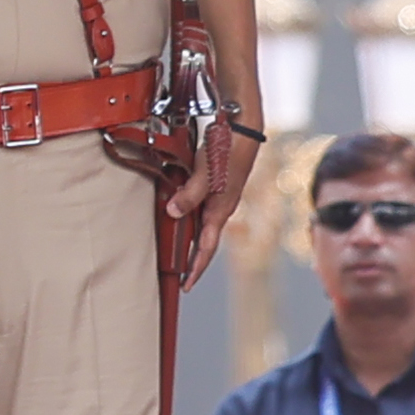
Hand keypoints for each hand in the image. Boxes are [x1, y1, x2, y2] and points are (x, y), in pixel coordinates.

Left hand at [171, 133, 250, 289]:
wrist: (241, 129)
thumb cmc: (226, 150)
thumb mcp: (205, 174)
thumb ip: (189, 194)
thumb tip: (173, 213)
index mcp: (220, 209)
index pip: (206, 247)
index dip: (196, 267)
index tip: (187, 285)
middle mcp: (220, 207)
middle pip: (204, 241)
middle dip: (193, 261)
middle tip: (180, 278)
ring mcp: (218, 197)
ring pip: (201, 225)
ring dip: (189, 240)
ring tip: (176, 255)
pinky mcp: (214, 186)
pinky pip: (199, 209)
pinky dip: (188, 217)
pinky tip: (177, 216)